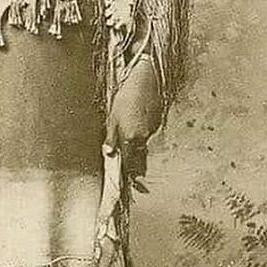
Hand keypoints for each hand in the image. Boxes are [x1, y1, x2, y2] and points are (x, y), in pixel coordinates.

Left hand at [106, 56, 162, 181]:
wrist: (145, 80)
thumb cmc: (125, 97)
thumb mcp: (112, 117)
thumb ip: (111, 137)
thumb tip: (108, 153)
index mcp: (130, 138)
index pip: (130, 163)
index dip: (129, 175)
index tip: (132, 186)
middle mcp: (143, 137)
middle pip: (140, 158)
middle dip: (136, 167)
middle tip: (133, 175)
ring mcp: (152, 130)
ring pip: (144, 145)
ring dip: (138, 149)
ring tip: (131, 145)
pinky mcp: (157, 121)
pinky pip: (148, 134)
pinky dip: (143, 135)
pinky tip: (137, 125)